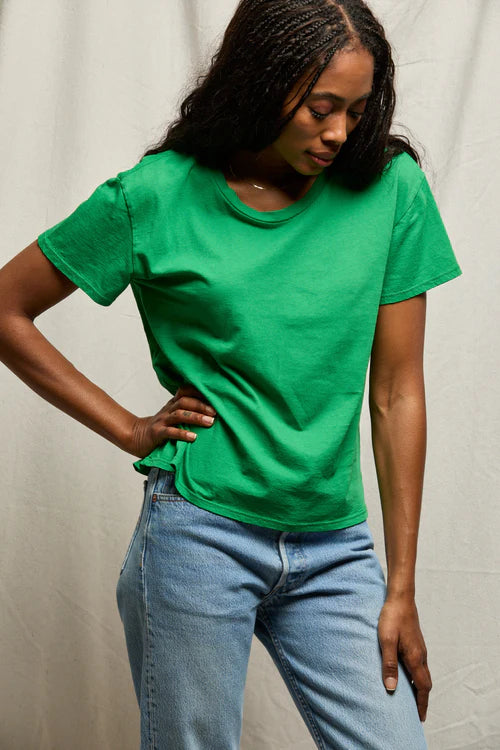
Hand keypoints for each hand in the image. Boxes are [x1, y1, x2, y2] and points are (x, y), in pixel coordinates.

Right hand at [125, 383, 216, 457]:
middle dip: (201, 405)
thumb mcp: (172, 416)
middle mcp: (168, 410)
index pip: (185, 391)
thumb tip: (211, 413)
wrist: (136, 437)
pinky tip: (193, 437)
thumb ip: (186, 412)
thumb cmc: (160, 428)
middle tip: (215, 413)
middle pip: (184, 402)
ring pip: (179, 415)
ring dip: (196, 417)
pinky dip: (182, 434)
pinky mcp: (157, 433)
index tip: (214, 395)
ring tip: (209, 423)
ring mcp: (162, 421)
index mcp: (172, 405)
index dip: (198, 391)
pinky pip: (170, 432)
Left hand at [377, 595, 431, 721]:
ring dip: (419, 687)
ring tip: (411, 698)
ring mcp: (420, 648)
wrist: (400, 598)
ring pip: (423, 673)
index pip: (423, 687)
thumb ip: (389, 664)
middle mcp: (421, 655)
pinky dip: (416, 676)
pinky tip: (406, 674)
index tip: (420, 718)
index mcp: (415, 658)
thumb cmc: (392, 618)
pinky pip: (419, 664)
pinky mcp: (415, 642)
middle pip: (425, 682)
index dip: (421, 703)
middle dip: (422, 699)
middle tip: (417, 713)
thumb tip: (391, 688)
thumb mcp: (386, 641)